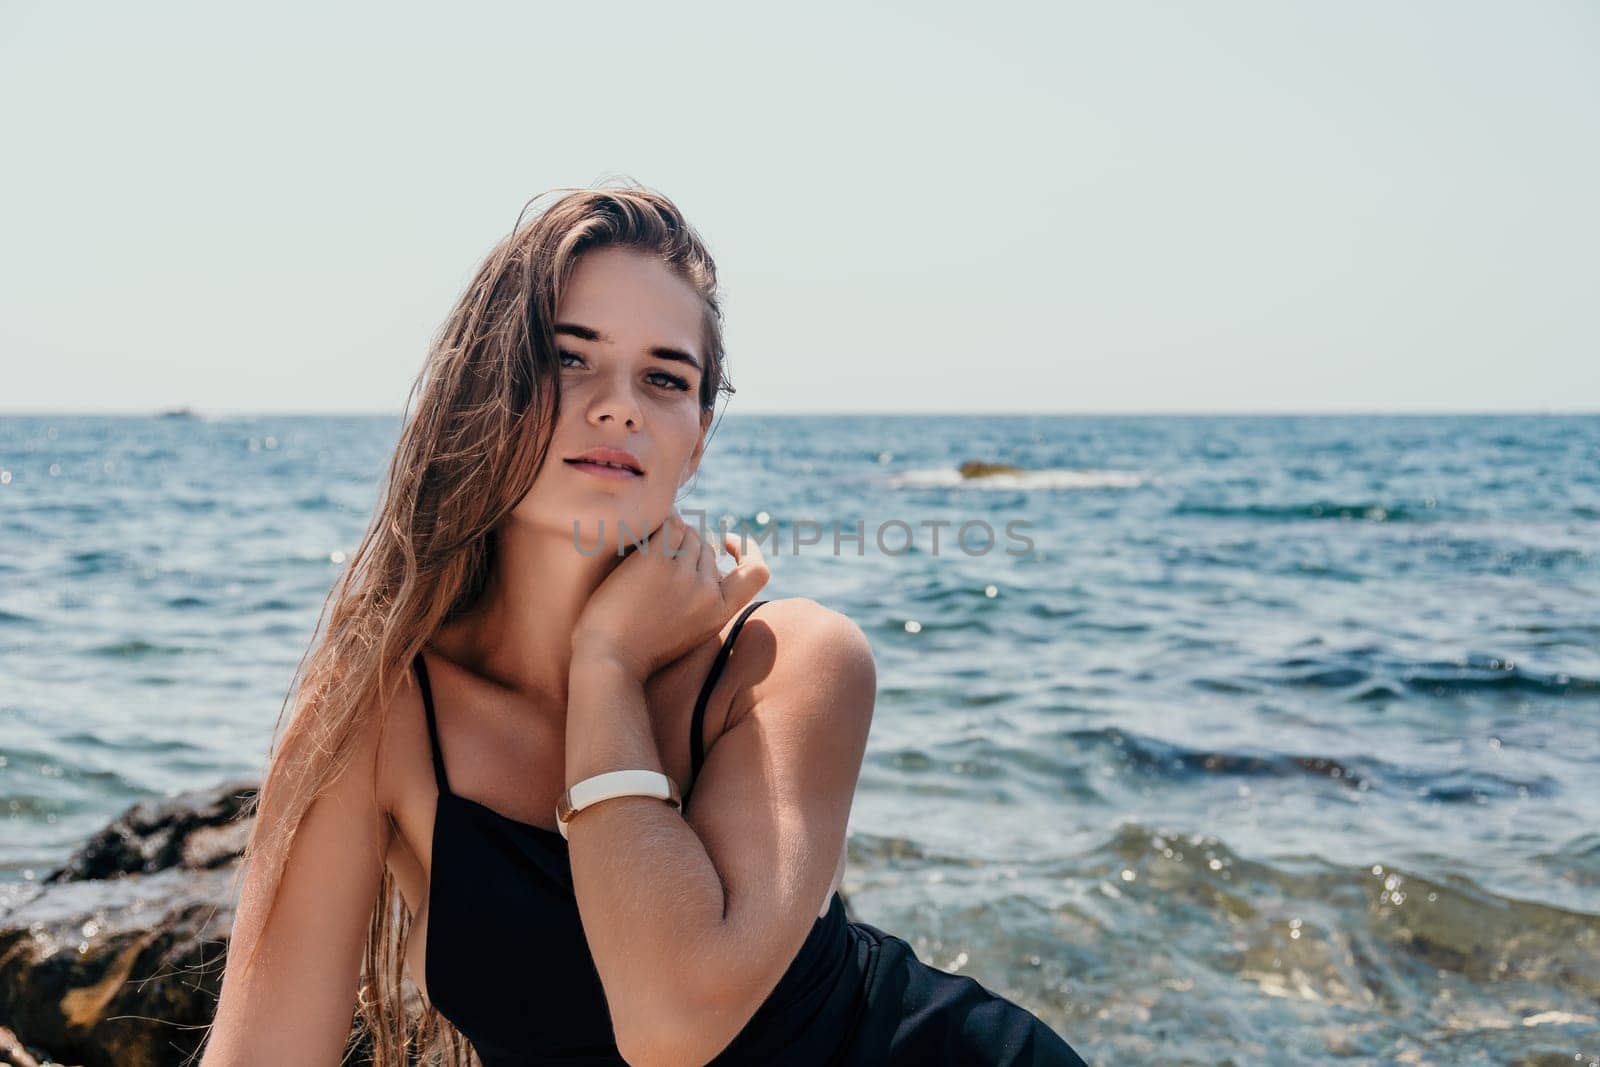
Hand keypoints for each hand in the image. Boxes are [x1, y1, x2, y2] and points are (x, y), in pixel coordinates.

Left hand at [572, 511, 770, 681]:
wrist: (607, 659)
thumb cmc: (639, 648)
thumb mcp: (689, 632)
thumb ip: (706, 602)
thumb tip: (712, 559)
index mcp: (719, 613)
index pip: (756, 571)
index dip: (747, 550)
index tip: (725, 540)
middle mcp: (707, 592)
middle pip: (706, 548)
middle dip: (686, 547)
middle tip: (653, 561)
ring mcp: (683, 575)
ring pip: (687, 534)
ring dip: (668, 536)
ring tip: (640, 555)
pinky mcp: (656, 561)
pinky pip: (669, 525)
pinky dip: (658, 524)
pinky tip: (642, 533)